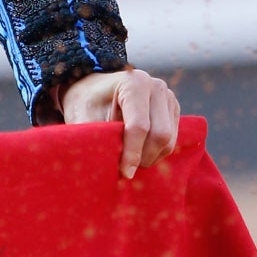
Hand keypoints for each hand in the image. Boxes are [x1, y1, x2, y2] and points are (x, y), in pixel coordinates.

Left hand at [59, 67, 180, 178]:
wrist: (96, 88)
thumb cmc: (87, 102)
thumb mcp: (84, 117)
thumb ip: (95, 138)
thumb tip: (101, 166)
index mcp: (133, 83)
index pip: (139, 126)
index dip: (132, 153)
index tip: (124, 173)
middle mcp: (156, 87)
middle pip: (160, 135)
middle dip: (143, 157)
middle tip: (125, 169)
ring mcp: (168, 97)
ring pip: (168, 141)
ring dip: (150, 157)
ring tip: (129, 160)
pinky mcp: (173, 110)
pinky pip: (172, 141)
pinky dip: (156, 153)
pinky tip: (138, 152)